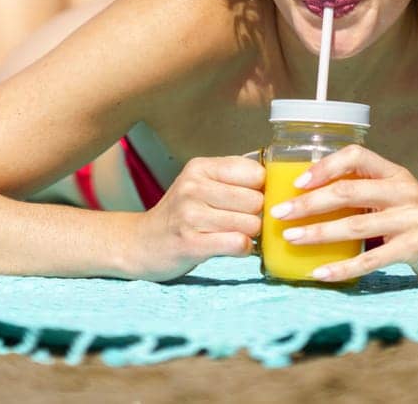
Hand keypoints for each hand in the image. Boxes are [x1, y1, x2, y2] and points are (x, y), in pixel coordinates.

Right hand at [126, 155, 264, 280]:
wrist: (141, 243)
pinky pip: (238, 244)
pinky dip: (242, 249)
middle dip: (257, 215)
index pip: (255, 173)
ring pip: (250, 224)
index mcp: (200, 167)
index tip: (254, 200)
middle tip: (244, 222)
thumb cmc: (180, 214)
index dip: (262, 190)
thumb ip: (233, 178)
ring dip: (250, 234)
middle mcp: (193, 187)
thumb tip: (276, 182)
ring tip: (235, 234)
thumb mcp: (200, 184)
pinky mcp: (191, 243)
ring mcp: (190, 215)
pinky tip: (231, 246)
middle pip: (256, 200)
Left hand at [266, 145, 417, 284]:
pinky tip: (319, 273)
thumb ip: (366, 193)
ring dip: (317, 232)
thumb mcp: (397, 199)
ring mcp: (411, 219)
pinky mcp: (415, 248)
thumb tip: (309, 196)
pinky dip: (341, 268)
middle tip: (279, 213)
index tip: (296, 182)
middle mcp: (405, 191)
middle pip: (347, 191)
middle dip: (308, 202)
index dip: (324, 165)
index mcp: (396, 173)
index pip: (356, 155)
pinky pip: (370, 259)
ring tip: (290, 239)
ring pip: (354, 224)